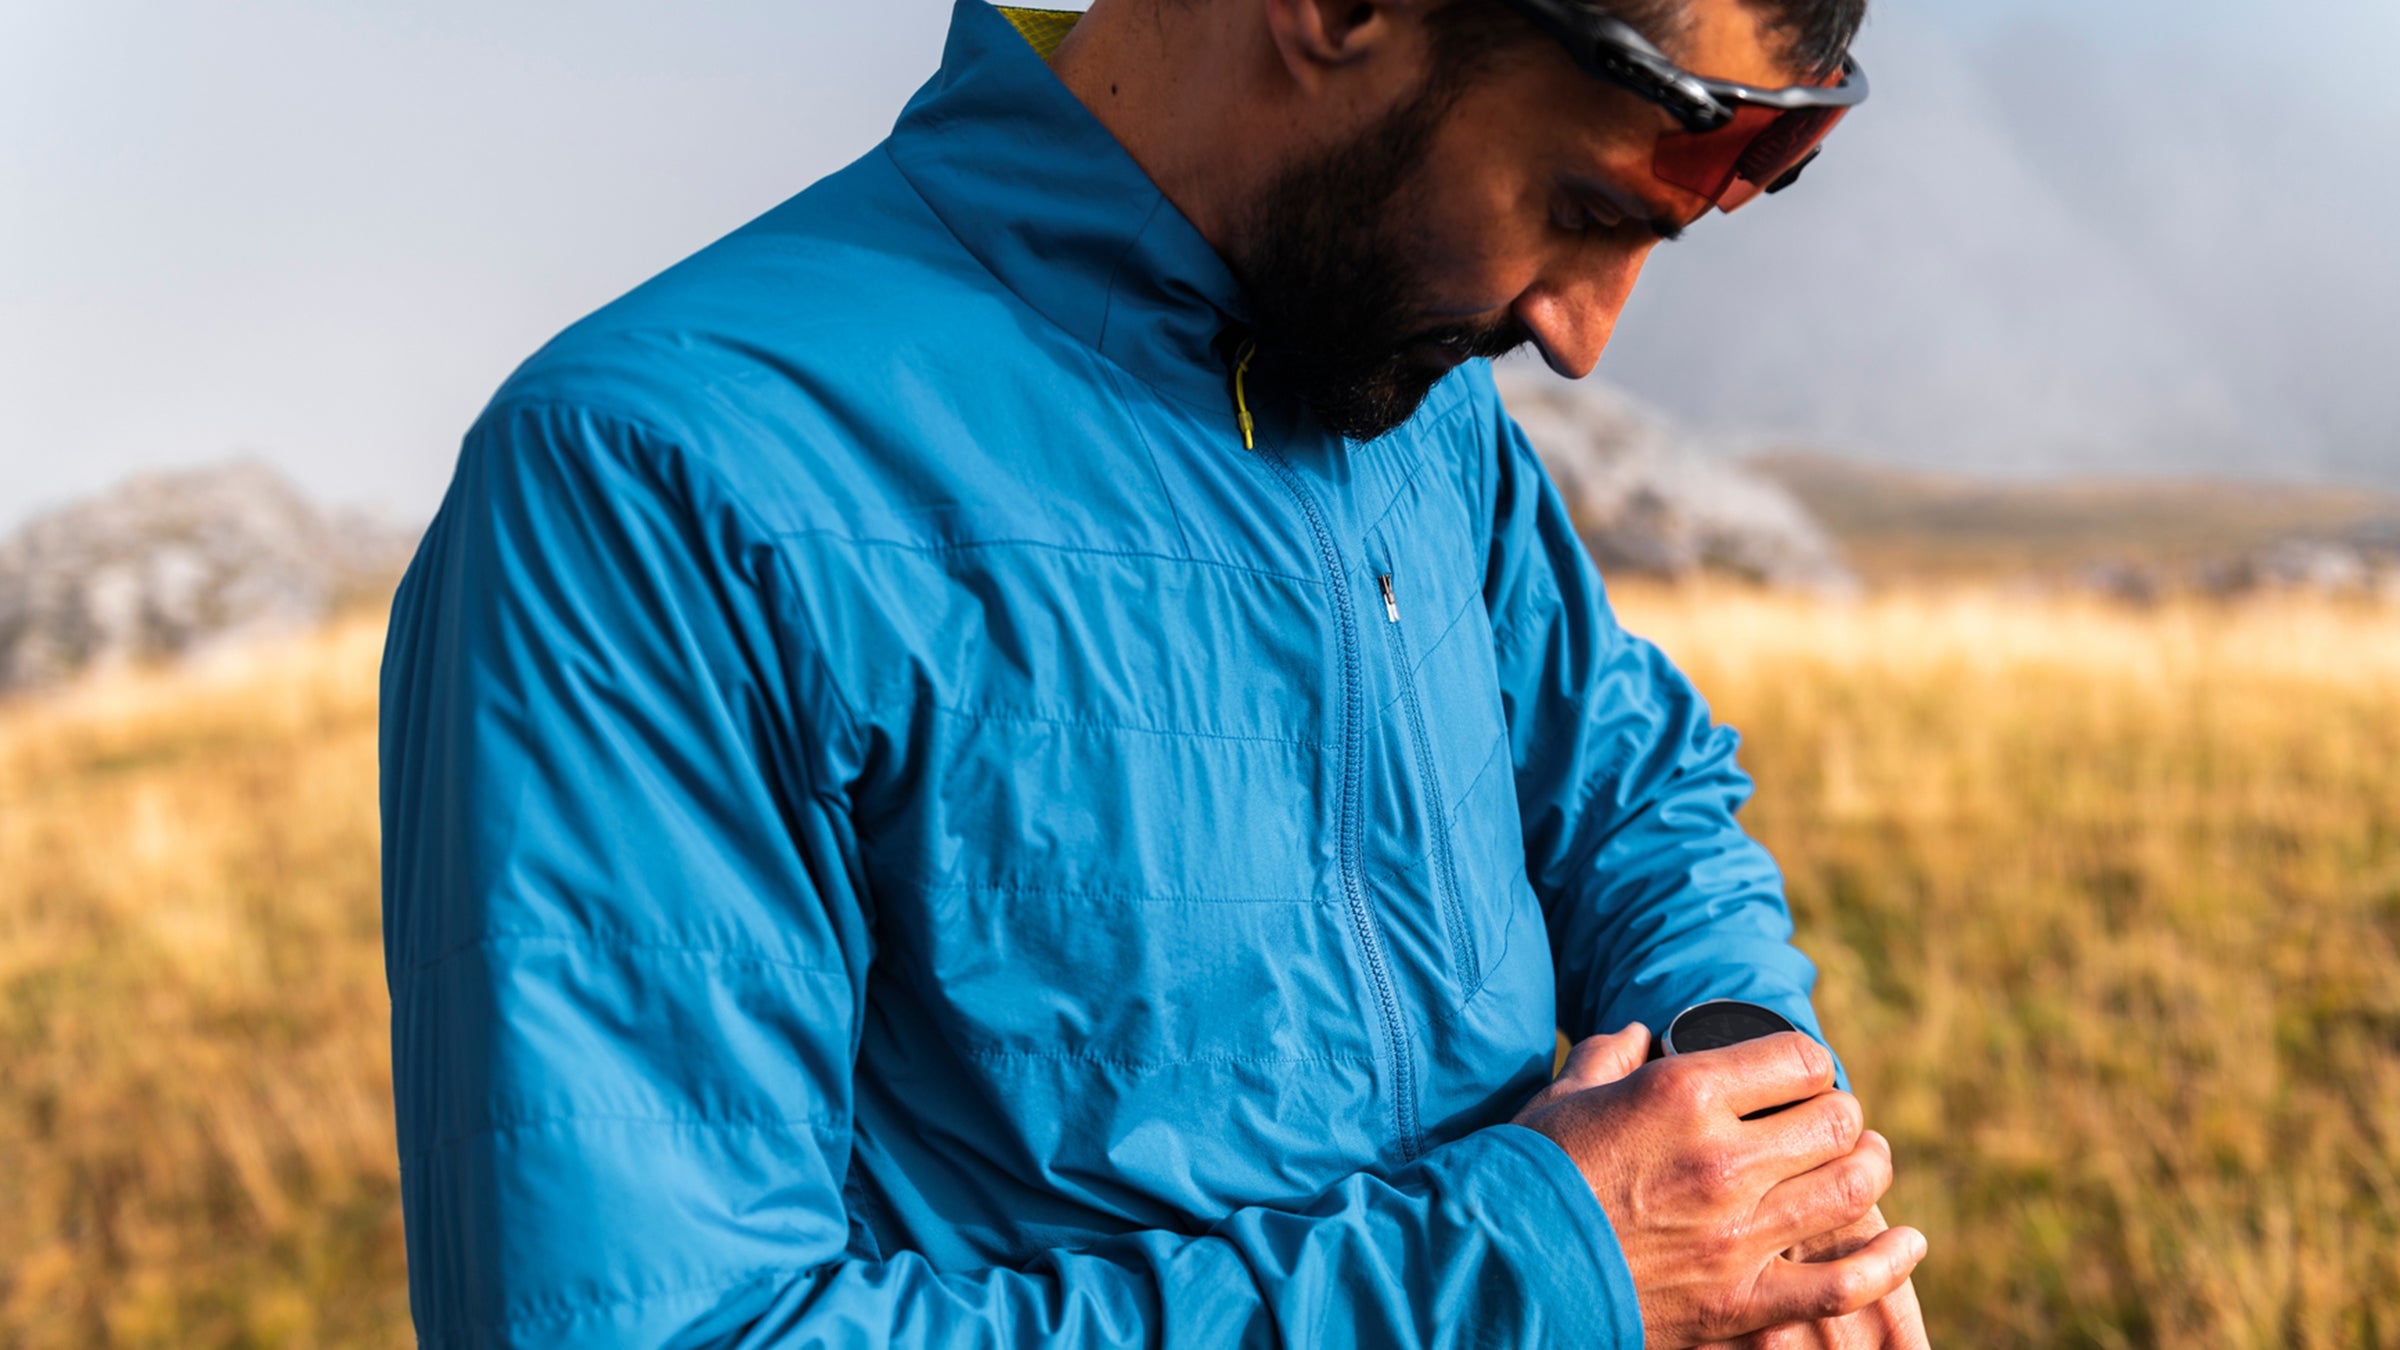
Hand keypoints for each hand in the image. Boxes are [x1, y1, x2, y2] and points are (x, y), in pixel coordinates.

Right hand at [1514, 1027, 1926, 1349]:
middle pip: (1836, 1120)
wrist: (1500, 1267)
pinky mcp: (1742, 1303)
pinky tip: (1910, 1243)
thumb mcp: (1564, 1095)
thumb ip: (1610, 1056)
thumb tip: (1639, 1035)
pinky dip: (1889, 1262)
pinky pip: (1843, 1284)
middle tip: (1835, 1121)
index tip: (1799, 1075)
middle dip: (1842, 1114)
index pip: (1796, 1058)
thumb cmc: (1527, 1174)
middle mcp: (1724, 1159)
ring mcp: (1739, 1236)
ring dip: (1871, 1169)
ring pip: (1851, 1189)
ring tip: (1867, 1162)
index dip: (1806, 1063)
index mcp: (1683, 1093)